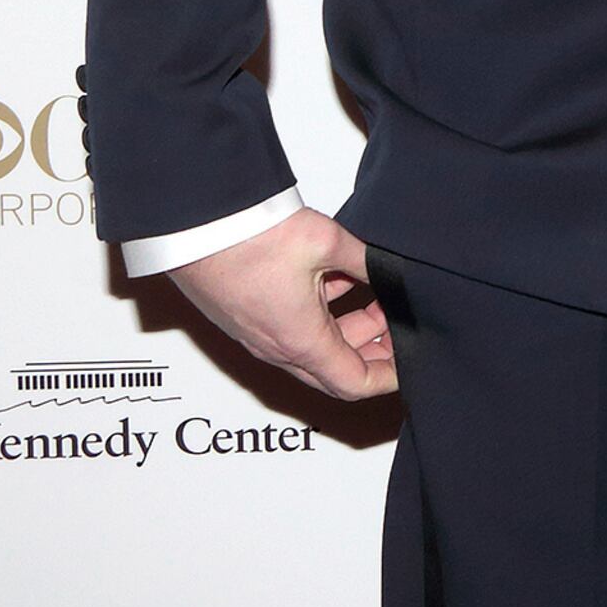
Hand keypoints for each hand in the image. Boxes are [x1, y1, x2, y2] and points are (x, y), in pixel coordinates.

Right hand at [168, 207, 395, 401]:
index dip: (389, 378)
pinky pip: (291, 331)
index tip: (412, 362)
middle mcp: (275, 346)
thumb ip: (367, 261)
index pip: (354, 384)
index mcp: (300, 340)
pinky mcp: (244, 317)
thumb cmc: (248, 235)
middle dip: (374, 353)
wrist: (194, 222)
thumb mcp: (328, 242)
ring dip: (349, 332)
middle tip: (399, 327)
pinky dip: (323, 316)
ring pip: (314, 350)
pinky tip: (339, 283)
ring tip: (377, 298)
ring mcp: (256, 334)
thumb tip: (392, 269)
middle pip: (335, 372)